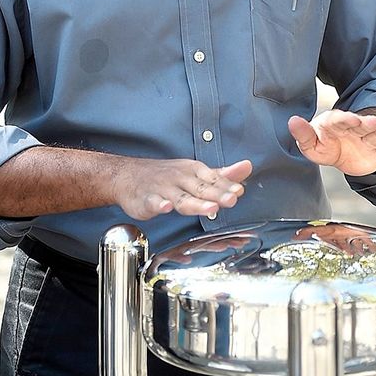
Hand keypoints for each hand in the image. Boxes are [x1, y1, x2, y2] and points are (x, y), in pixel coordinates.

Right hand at [112, 158, 252, 220]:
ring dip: (196, 203)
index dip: (227, 186)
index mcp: (194, 172)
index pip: (214, 180)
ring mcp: (163, 189)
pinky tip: (165, 207)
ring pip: (181, 198)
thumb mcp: (195, 173)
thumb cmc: (167, 177)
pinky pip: (153, 202)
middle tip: (232, 199)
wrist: (128, 175)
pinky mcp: (146, 200)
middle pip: (201, 189)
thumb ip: (221, 175)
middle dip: (217, 194)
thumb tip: (247, 167)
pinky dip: (158, 205)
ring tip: (211, 208)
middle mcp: (180, 179)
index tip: (239, 191)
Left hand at [287, 110, 375, 176]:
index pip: (339, 121)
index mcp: (335, 125)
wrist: (344, 156)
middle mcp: (354, 128)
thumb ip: (303, 135)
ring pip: (375, 133)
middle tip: (373, 122)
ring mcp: (368, 138)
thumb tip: (292, 121)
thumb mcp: (311, 145)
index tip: (351, 119)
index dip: (345, 120)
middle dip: (367, 123)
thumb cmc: (324, 147)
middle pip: (361, 125)